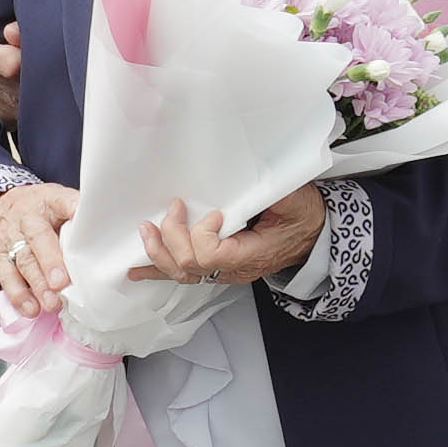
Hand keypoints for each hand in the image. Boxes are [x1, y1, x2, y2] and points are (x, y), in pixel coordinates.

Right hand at [0, 181, 84, 314]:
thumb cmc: (36, 211)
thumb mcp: (55, 201)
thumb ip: (76, 215)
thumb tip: (109, 231)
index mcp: (48, 201)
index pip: (61, 200)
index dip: (70, 207)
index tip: (81, 215)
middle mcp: (27, 219)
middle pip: (38, 238)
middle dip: (50, 261)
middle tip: (61, 282)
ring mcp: (9, 238)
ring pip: (24, 261)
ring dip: (38, 285)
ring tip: (52, 303)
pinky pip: (6, 277)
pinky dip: (19, 295)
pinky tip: (31, 309)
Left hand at [135, 185, 329, 286]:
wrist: (311, 235)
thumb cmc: (302, 217)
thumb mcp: (295, 199)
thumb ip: (273, 190)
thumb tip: (254, 173)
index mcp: (252, 254)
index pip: (212, 255)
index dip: (203, 233)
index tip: (214, 212)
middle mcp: (233, 269)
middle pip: (189, 265)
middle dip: (174, 236)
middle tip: (174, 208)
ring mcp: (222, 272)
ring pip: (180, 272)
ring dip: (158, 251)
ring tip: (145, 230)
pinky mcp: (214, 267)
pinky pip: (182, 273)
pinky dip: (156, 269)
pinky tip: (136, 270)